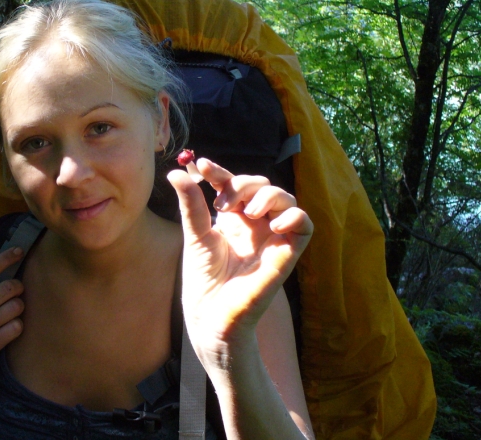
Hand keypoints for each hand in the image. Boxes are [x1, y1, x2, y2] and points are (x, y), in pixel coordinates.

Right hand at [0, 247, 26, 391]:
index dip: (6, 257)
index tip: (18, 250)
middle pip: (10, 287)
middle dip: (18, 285)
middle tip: (16, 289)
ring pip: (17, 307)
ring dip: (19, 305)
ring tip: (12, 309)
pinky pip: (17, 328)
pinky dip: (17, 325)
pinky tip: (11, 326)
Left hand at [167, 158, 312, 368]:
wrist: (211, 315)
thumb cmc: (204, 280)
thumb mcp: (196, 236)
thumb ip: (191, 204)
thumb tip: (175, 173)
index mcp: (232, 218)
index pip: (232, 184)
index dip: (220, 172)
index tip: (202, 165)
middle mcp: (255, 224)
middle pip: (261, 185)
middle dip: (243, 184)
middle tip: (222, 203)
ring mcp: (272, 236)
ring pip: (285, 198)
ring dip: (268, 195)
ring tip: (247, 211)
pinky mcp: (287, 252)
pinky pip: (305, 225)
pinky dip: (294, 216)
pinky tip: (271, 224)